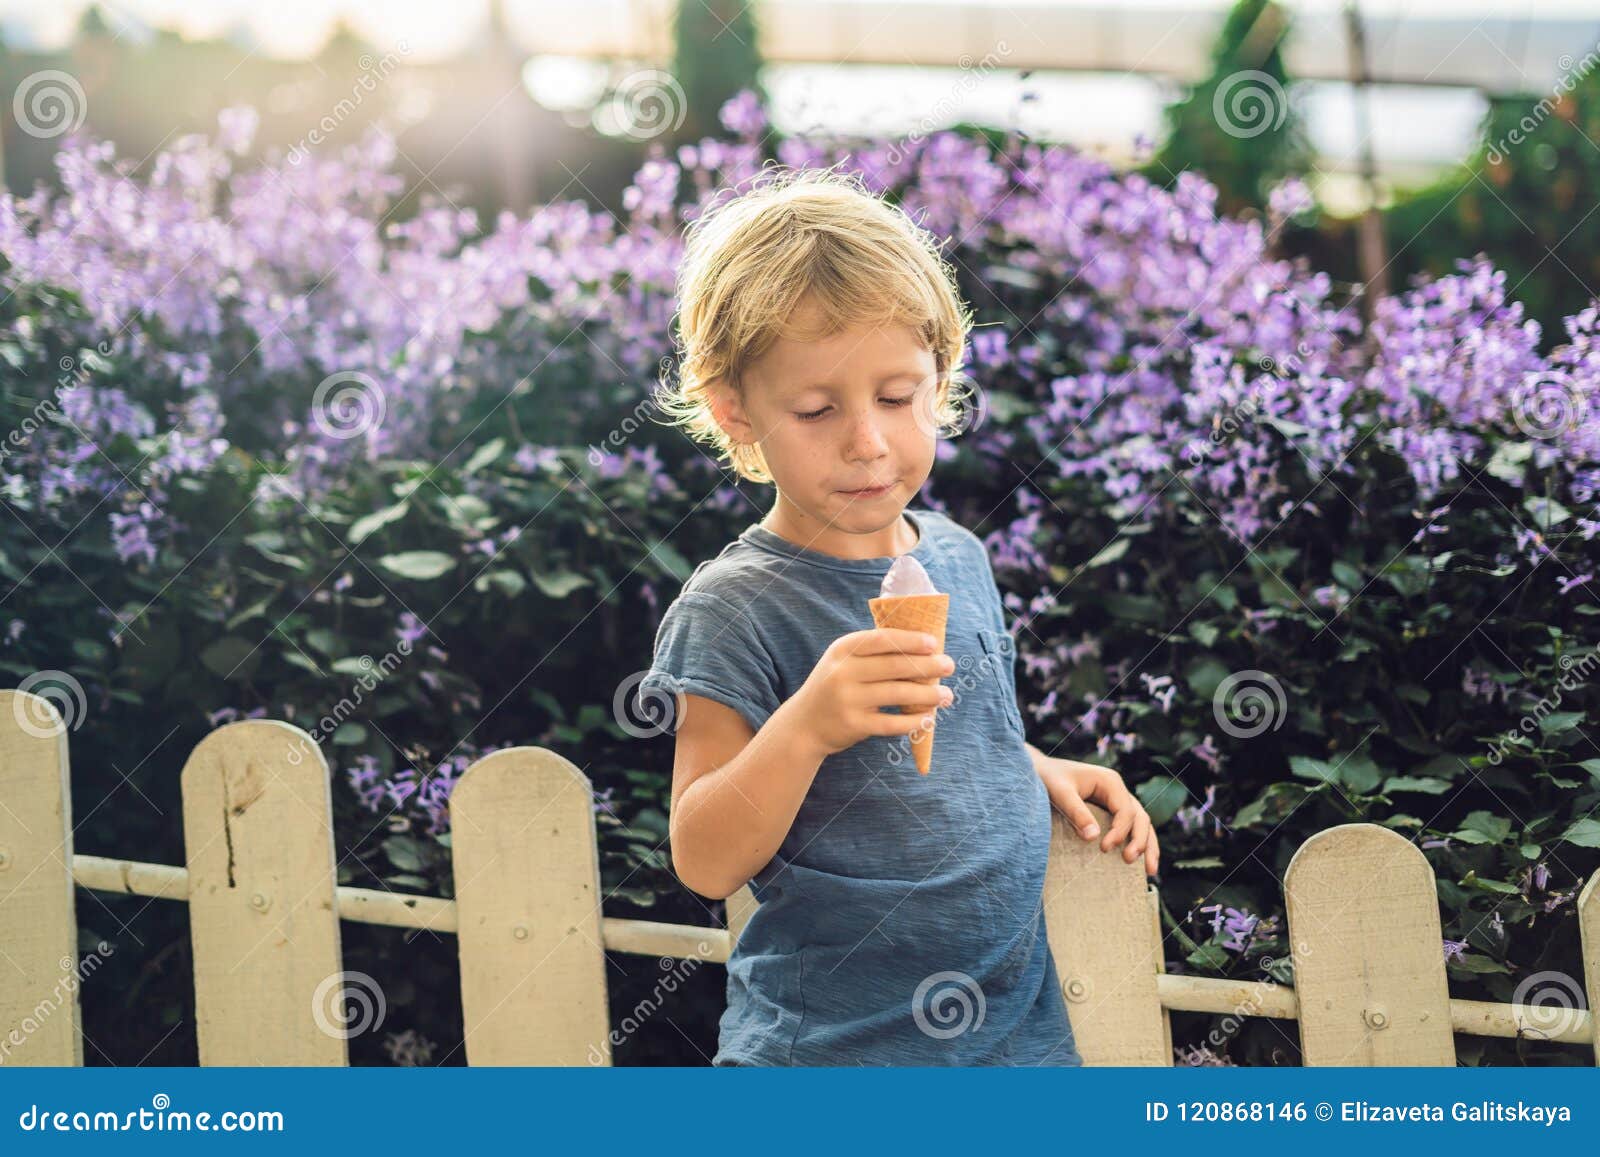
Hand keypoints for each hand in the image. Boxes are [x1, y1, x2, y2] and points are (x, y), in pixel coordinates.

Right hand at [789, 627, 955, 757]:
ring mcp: (847, 699)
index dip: (910, 640)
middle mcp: (843, 672)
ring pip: (897, 693)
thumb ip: (874, 653)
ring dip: (927, 694)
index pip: (882, 639)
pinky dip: (913, 721)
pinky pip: (891, 723)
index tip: (934, 643)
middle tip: (950, 666)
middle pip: (895, 665)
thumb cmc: (835, 687)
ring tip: (946, 695)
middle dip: (928, 665)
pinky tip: (928, 718)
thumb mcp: (844, 662)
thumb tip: (924, 649)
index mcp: (843, 649)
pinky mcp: (853, 725)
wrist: (803, 724)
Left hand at [1039, 757, 1159, 876]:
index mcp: (1109, 782)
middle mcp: (1118, 791)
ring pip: (1142, 824)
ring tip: (1149, 871)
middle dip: (1139, 840)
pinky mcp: (1111, 812)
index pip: (1125, 810)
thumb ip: (1076, 812)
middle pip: (1140, 817)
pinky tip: (1141, 864)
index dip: (1120, 831)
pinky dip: (1140, 844)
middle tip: (1127, 860)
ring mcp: (1116, 801)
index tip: (1104, 848)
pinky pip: (1131, 828)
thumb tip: (1093, 837)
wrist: (1039, 771)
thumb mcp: (1059, 792)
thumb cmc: (1048, 778)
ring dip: (1148, 846)